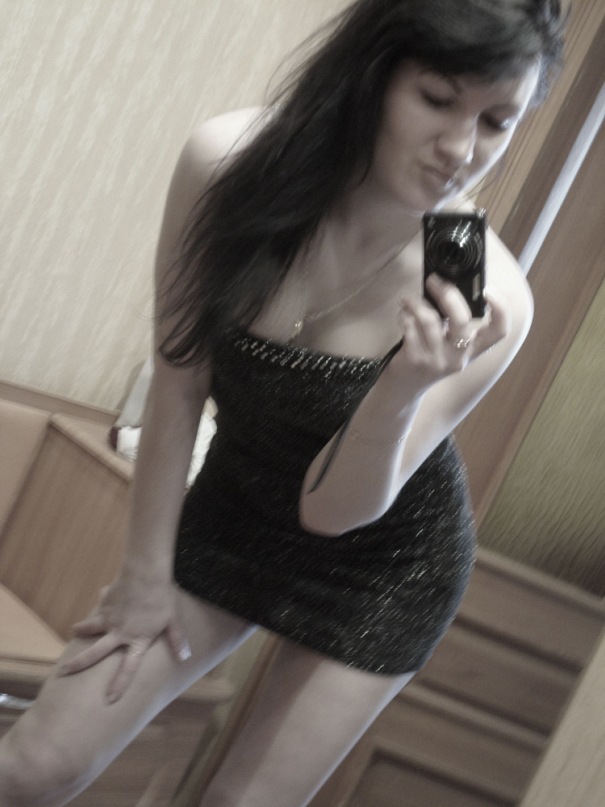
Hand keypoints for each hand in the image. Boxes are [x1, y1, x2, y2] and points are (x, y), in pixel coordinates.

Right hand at [59, 571, 191, 702]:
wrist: (145, 574)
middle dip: (78, 664)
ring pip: (89, 628)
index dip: (118, 685)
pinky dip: (100, 602)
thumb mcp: (173, 620)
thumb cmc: (161, 598)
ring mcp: (109, 618)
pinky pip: (99, 605)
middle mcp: (119, 633)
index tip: (108, 700)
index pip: (127, 669)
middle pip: (95, 653)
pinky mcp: (104, 604)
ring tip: (74, 631)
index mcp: (137, 640)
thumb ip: (177, 639)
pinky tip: (102, 595)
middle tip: (63, 672)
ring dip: (81, 630)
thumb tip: (185, 657)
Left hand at [392, 273, 508, 394]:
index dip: (501, 309)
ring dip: (416, 303)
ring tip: (408, 298)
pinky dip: (404, 315)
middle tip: (434, 281)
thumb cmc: (431, 355)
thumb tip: (448, 286)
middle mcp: (459, 357)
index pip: (500, 331)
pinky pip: (409, 327)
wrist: (406, 385)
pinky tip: (403, 314)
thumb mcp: (450, 343)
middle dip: (447, 294)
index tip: (489, 289)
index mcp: (474, 349)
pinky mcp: (415, 359)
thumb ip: (454, 321)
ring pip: (430, 321)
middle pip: (462, 321)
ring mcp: (437, 360)